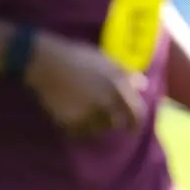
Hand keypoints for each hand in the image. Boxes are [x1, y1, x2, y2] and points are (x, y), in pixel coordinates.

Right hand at [24, 31, 147, 136]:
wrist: (46, 63)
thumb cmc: (78, 57)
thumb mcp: (106, 60)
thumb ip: (126, 74)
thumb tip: (143, 85)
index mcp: (118, 86)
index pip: (136, 114)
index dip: (136, 123)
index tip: (132, 127)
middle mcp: (106, 102)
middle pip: (116, 124)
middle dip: (113, 122)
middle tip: (105, 118)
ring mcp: (88, 113)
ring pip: (98, 129)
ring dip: (96, 125)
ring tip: (87, 113)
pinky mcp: (70, 121)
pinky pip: (79, 131)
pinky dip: (78, 128)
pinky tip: (73, 116)